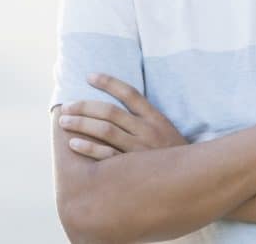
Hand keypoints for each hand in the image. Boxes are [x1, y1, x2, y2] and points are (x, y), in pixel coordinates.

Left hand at [57, 73, 186, 159]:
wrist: (191, 178)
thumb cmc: (173, 154)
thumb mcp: (166, 131)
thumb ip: (145, 120)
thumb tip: (118, 107)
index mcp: (155, 117)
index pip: (130, 93)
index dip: (109, 82)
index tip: (89, 76)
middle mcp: (147, 130)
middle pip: (111, 111)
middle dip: (85, 106)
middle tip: (66, 105)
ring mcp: (139, 148)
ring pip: (106, 130)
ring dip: (81, 123)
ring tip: (64, 121)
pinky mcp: (132, 168)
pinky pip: (106, 155)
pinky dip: (88, 148)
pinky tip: (73, 143)